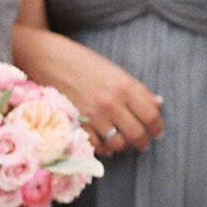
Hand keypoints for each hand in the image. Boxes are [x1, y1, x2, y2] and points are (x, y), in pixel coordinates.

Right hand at [26, 35, 162, 156]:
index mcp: (125, 86)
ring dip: (123, 146)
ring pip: (118, 143)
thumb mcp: (114, 71)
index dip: (157, 127)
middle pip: (137, 133)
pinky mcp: (77, 123)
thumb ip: (136, 90)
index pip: (151, 115)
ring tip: (122, 142)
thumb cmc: (83, 62)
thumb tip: (158, 104)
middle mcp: (111, 102)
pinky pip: (97, 146)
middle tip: (142, 143)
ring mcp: (93, 115)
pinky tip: (104, 143)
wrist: (48, 59)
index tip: (156, 132)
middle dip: (143, 142)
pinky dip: (103, 148)